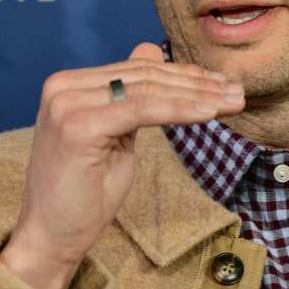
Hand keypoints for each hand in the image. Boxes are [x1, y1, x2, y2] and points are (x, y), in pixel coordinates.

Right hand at [0, 42, 243, 288]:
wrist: (51, 237)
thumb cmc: (85, 193)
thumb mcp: (115, 134)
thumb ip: (130, 96)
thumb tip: (151, 51)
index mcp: (69, 85)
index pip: (137, 71)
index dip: (183, 75)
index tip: (221, 84)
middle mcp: (63, 86)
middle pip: (144, 77)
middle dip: (197, 84)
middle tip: (237, 92)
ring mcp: (67, 103)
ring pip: (147, 91)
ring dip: (197, 96)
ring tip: (232, 102)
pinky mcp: (78, 125)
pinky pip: (142, 110)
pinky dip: (179, 109)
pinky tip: (208, 113)